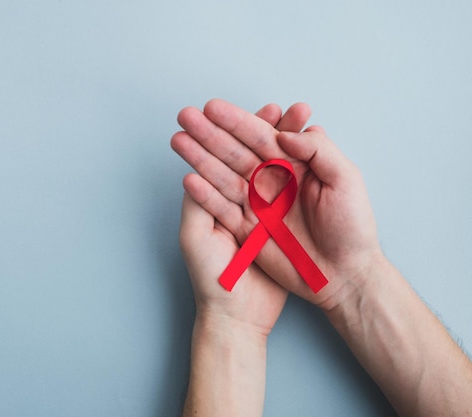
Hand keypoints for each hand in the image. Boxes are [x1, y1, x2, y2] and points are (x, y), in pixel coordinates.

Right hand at [172, 99, 383, 310]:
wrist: (344, 276)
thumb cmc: (352, 228)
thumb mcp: (346, 181)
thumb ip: (318, 151)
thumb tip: (285, 134)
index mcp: (295, 164)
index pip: (261, 136)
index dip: (237, 121)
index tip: (214, 108)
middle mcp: (273, 180)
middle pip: (235, 152)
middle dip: (210, 133)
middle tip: (187, 115)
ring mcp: (258, 204)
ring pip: (223, 176)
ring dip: (199, 157)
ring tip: (178, 140)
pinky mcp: (247, 228)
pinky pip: (221, 208)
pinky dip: (204, 195)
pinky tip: (188, 178)